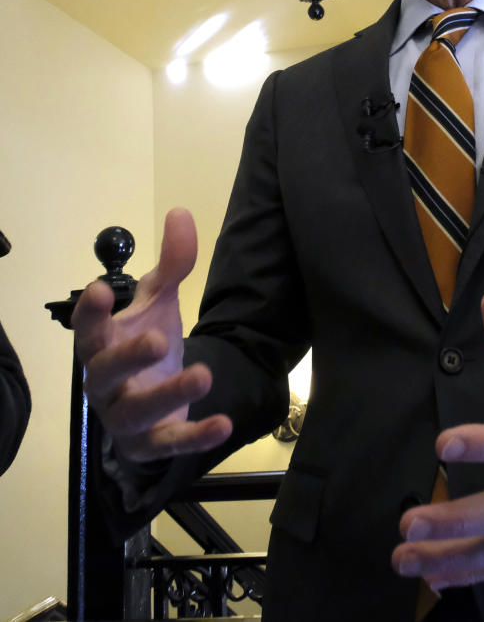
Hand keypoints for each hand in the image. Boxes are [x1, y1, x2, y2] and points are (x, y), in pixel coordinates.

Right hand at [71, 208, 231, 461]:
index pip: (87, 327)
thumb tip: (180, 212)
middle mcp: (105, 382)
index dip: (90, 312)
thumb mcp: (159, 299)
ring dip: (168, 394)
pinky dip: (195, 437)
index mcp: (101, 342)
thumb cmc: (145, 338)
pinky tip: (223, 423)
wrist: (155, 393)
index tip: (99, 289)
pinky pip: (169, 444)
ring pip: (136, 413)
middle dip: (128, 357)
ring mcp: (125, 416)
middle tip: (159, 338)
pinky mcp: (150, 443)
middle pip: (104, 373)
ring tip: (202, 374)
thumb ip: (172, 263)